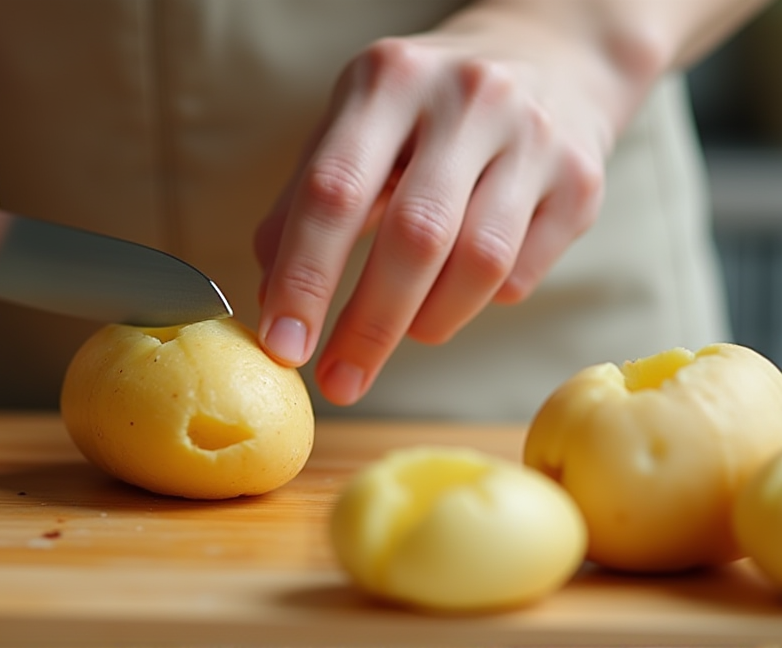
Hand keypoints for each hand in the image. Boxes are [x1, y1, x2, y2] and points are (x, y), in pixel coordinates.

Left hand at [255, 8, 643, 405]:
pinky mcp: (582, 180)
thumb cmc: (423, 111)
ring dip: (429, 321)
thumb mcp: (353, 127)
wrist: (551, 56)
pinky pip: (522, 273)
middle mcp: (468, 98)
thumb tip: (273, 303)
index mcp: (390, 79)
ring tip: (404, 331)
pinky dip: (479, 302)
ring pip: (479, 264)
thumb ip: (304, 205)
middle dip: (369, 327)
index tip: (284, 347)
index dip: (304, 278)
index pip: (335, 191)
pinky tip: (460, 287)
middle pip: (415, 238)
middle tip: (340, 383)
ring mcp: (534, 136)